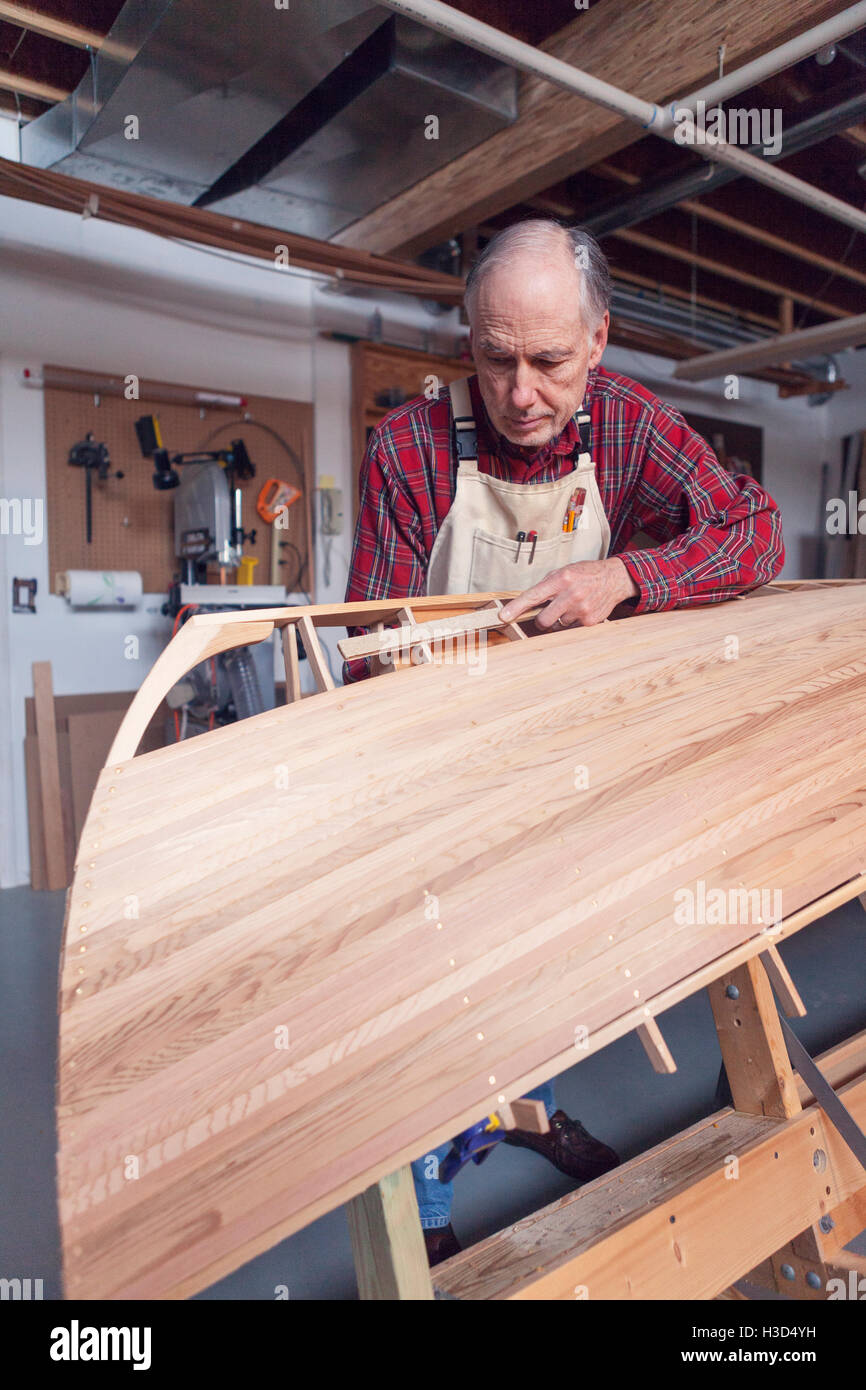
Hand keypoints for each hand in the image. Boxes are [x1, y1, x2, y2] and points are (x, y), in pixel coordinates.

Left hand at [499, 556, 638, 629]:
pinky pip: (571, 630)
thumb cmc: (586, 574)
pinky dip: (572, 623)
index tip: (504, 617)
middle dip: (542, 619)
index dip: (516, 608)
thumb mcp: (564, 571)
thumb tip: (526, 601)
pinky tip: (581, 610)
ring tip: (572, 605)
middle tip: (550, 611)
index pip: (533, 596)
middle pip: (543, 620)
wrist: (614, 578)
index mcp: (561, 579)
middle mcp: (571, 594)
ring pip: (557, 626)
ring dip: (560, 619)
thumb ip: (546, 585)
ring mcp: (581, 609)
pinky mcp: (590, 621)